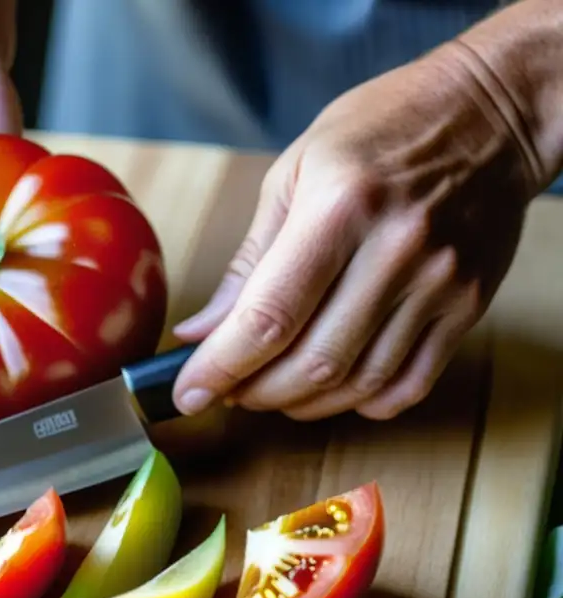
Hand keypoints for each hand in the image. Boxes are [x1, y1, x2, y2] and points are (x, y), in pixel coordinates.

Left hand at [171, 40, 547, 420]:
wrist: (489, 112)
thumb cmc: (380, 130)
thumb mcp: (294, 173)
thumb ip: (248, 262)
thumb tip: (201, 330)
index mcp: (340, 207)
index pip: (269, 316)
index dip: (221, 367)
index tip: (190, 392)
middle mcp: (395, 250)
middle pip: (313, 362)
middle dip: (256, 392)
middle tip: (229, 389)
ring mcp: (438, 283)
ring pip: (359, 384)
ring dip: (303, 403)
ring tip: (272, 389)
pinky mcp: (467, 306)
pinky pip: (409, 384)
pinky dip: (362, 402)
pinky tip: (333, 387)